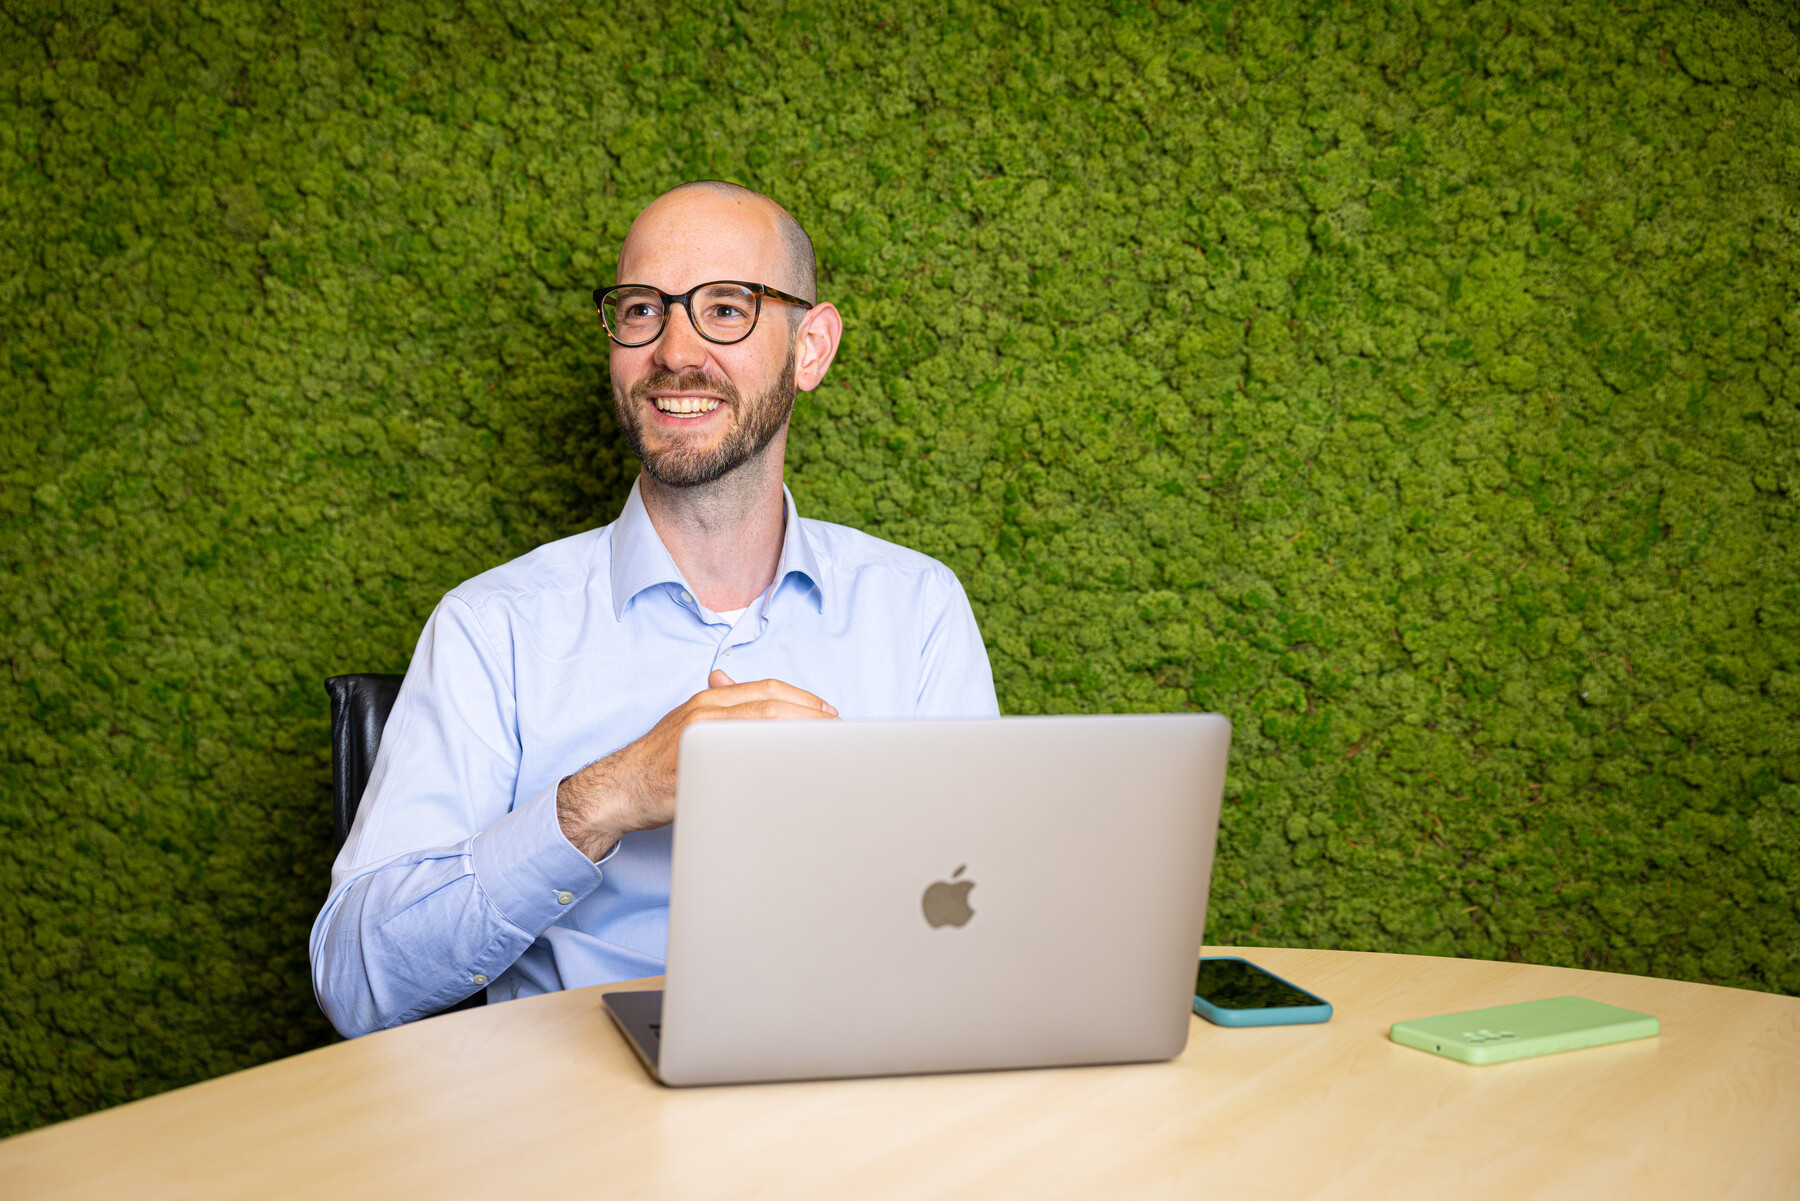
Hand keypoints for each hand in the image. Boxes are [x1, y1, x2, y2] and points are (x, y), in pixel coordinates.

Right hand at [555, 671, 837, 860]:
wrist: (617, 790)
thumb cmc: (656, 764)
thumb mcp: (688, 724)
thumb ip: (718, 709)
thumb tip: (735, 686)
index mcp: (709, 700)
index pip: (768, 688)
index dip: (804, 698)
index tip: (828, 713)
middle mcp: (706, 710)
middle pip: (771, 702)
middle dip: (810, 714)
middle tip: (837, 731)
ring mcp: (700, 736)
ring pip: (762, 724)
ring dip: (799, 733)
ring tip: (825, 747)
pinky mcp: (696, 764)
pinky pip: (742, 758)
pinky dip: (773, 759)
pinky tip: (793, 770)